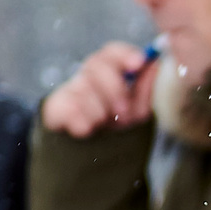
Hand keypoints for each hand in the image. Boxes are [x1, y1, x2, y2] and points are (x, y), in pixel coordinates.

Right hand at [41, 41, 159, 138]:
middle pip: (96, 63)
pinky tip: (88, 130)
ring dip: (100, 111)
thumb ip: (146, 89)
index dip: (124, 54)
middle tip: (123, 111)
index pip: (111, 52)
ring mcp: (70, 90)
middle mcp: (88, 77)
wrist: (92, 157)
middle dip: (114, 87)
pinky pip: (69, 107)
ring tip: (105, 125)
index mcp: (109, 72)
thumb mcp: (138, 112)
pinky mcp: (55, 107)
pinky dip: (82, 121)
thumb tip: (155, 63)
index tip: (139, 63)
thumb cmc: (118, 128)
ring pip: (83, 87)